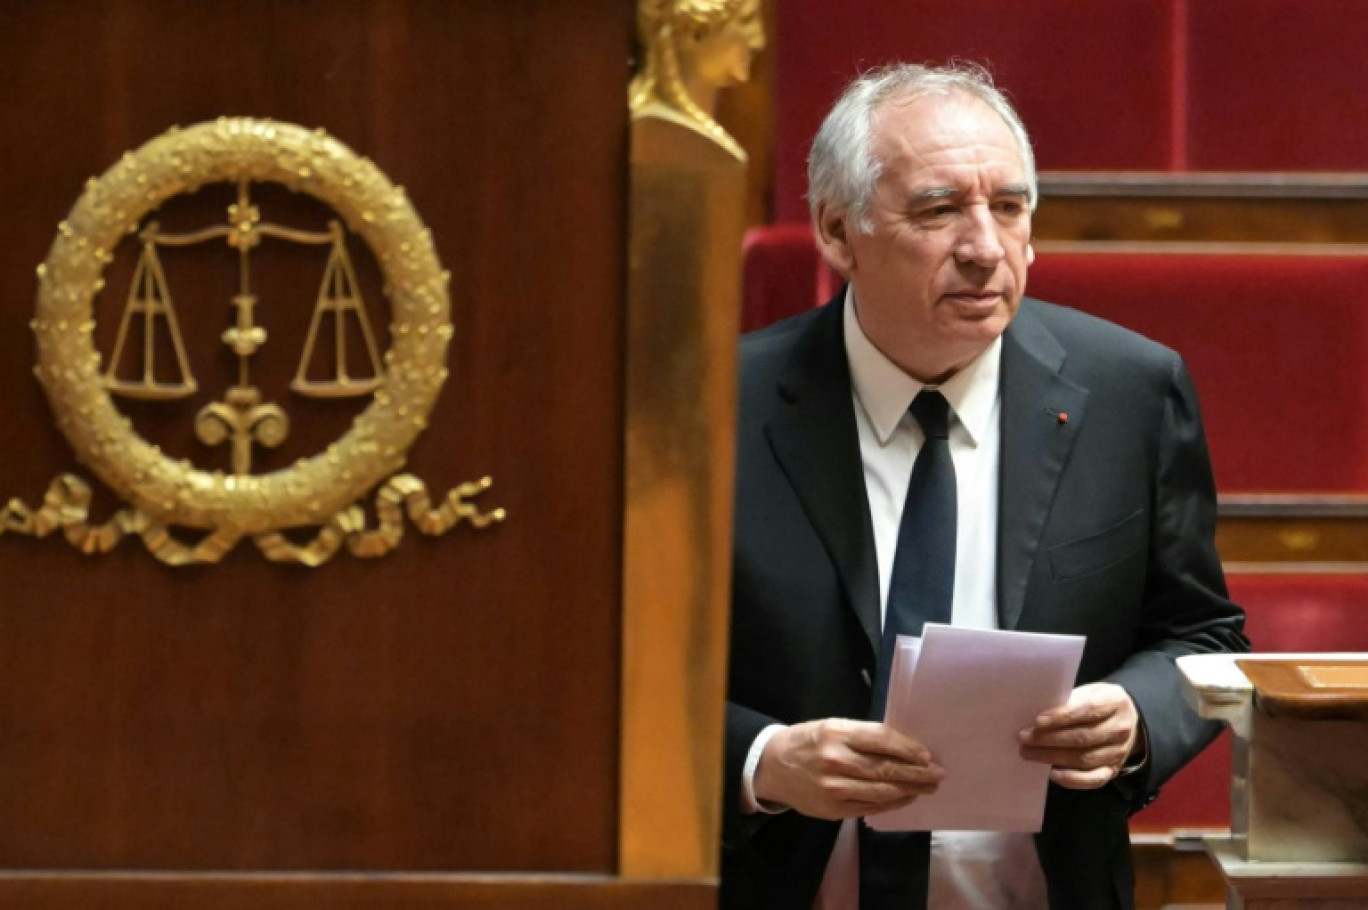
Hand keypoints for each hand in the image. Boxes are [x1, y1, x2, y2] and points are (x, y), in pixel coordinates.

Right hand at [754, 718, 943, 819]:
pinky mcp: (833, 809)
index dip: (908, 748)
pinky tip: (904, 798)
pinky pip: (870, 807)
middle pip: (885, 768)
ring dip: (910, 790)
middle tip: (937, 775)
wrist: (773, 767)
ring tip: (927, 788)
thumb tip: (903, 747)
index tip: (927, 755)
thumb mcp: (832, 727)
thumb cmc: (808, 742)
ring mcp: (833, 788)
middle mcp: (835, 760)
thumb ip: (863, 736)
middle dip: (917, 773)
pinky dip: (892, 803)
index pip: (881, 740)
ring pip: (881, 791)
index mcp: (836, 733)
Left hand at [1018, 682, 1139, 788]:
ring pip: (1085, 759)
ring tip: (1029, 753)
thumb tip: (1036, 718)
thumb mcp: (1087, 692)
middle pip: (1083, 737)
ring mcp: (1119, 752)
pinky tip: (1052, 773)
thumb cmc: (1096, 702)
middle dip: (1050, 739)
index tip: (1037, 721)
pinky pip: (1094, 779)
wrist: (1125, 719)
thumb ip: (1068, 701)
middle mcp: (1121, 728)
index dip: (1062, 716)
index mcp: (1115, 701)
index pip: (1088, 709)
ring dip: (1053, 757)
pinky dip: (1072, 779)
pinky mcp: (1114, 770)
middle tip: (1024, 738)